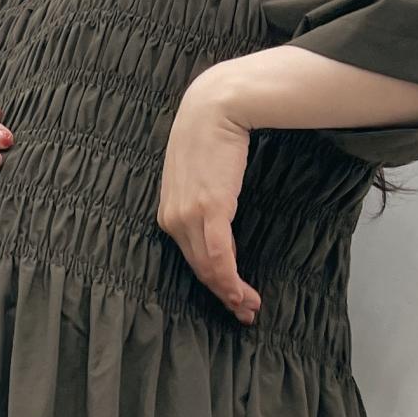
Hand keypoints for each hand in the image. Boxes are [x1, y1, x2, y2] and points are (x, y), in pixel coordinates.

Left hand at [157, 66, 260, 324]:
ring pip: (208, 268)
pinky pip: (219, 256)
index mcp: (168, 212)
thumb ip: (202, 198)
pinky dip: (230, 279)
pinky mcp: (208, 209)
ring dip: (230, 293)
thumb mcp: (199, 172)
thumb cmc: (211, 133)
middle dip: (222, 294)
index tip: (230, 298)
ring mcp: (188, 216)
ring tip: (249, 307)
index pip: (190, 257)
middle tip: (244, 312)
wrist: (216, 104)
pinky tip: (242, 293)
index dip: (211, 281)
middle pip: (198, 268)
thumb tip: (218, 215)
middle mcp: (173, 218)